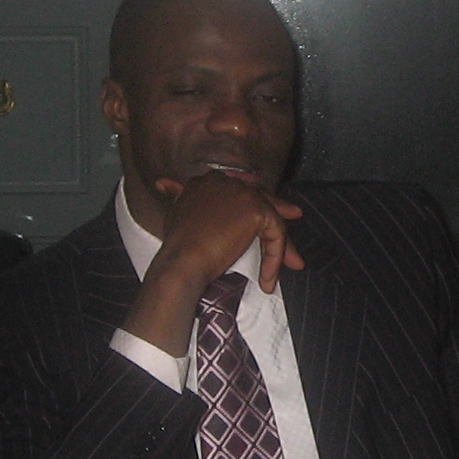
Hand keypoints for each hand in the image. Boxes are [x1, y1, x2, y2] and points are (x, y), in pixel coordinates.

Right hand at [156, 170, 304, 293]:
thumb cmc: (176, 246)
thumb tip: (163, 184)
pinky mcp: (256, 211)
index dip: (255, 200)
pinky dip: (275, 257)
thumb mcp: (176, 211)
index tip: (269, 210)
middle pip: (260, 198)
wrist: (181, 261)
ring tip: (290, 264)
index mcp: (208, 180)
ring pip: (271, 217)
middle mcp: (226, 181)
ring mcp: (243, 194)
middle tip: (294, 223)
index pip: (240, 189)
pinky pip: (276, 233)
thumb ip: (178, 196)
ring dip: (281, 245)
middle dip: (279, 212)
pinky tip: (268, 278)